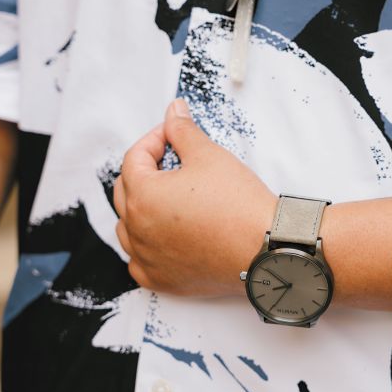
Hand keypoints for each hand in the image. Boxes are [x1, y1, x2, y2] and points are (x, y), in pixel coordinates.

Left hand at [113, 98, 277, 296]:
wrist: (266, 249)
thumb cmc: (238, 203)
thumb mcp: (209, 155)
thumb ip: (183, 131)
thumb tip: (173, 111)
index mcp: (143, 196)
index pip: (134, 159)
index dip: (154, 140)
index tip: (173, 135)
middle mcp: (137, 229)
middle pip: (126, 192)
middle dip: (145, 171)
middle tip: (172, 161)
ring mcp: (147, 259)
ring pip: (128, 227)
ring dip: (141, 208)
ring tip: (167, 197)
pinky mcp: (162, 280)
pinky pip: (139, 261)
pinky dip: (146, 246)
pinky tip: (164, 236)